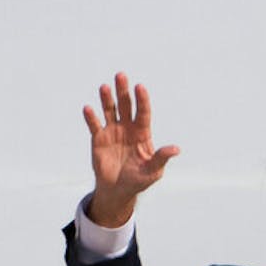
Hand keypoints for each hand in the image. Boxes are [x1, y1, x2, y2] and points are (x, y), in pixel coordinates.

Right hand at [81, 72, 179, 226]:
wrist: (118, 189)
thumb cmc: (139, 180)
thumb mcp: (153, 171)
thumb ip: (161, 158)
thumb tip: (176, 149)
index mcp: (143, 134)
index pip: (143, 113)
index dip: (142, 100)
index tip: (140, 87)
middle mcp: (127, 128)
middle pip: (126, 106)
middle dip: (123, 91)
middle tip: (121, 75)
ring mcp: (112, 131)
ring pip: (110, 110)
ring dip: (107, 99)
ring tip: (105, 87)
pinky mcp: (98, 138)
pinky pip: (94, 125)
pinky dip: (91, 117)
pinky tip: (89, 109)